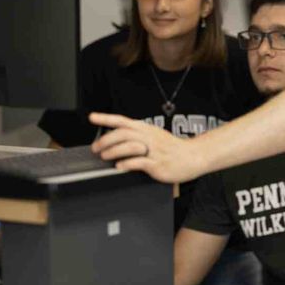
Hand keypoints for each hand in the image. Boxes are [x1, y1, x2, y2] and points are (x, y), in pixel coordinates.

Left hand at [89, 112, 204, 182]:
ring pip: (129, 146)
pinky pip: (140, 162)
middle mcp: (149, 137)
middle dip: (106, 140)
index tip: (92, 117)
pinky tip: (120, 167)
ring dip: (114, 151)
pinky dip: (127, 164)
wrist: (193, 156)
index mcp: (146, 129)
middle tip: (96, 148)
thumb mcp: (154, 137)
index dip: (106, 118)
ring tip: (105, 156)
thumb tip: (117, 140)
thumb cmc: (172, 148)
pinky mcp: (158, 164)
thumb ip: (138, 137)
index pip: (123, 121)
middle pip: (123, 133)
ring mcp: (154, 150)